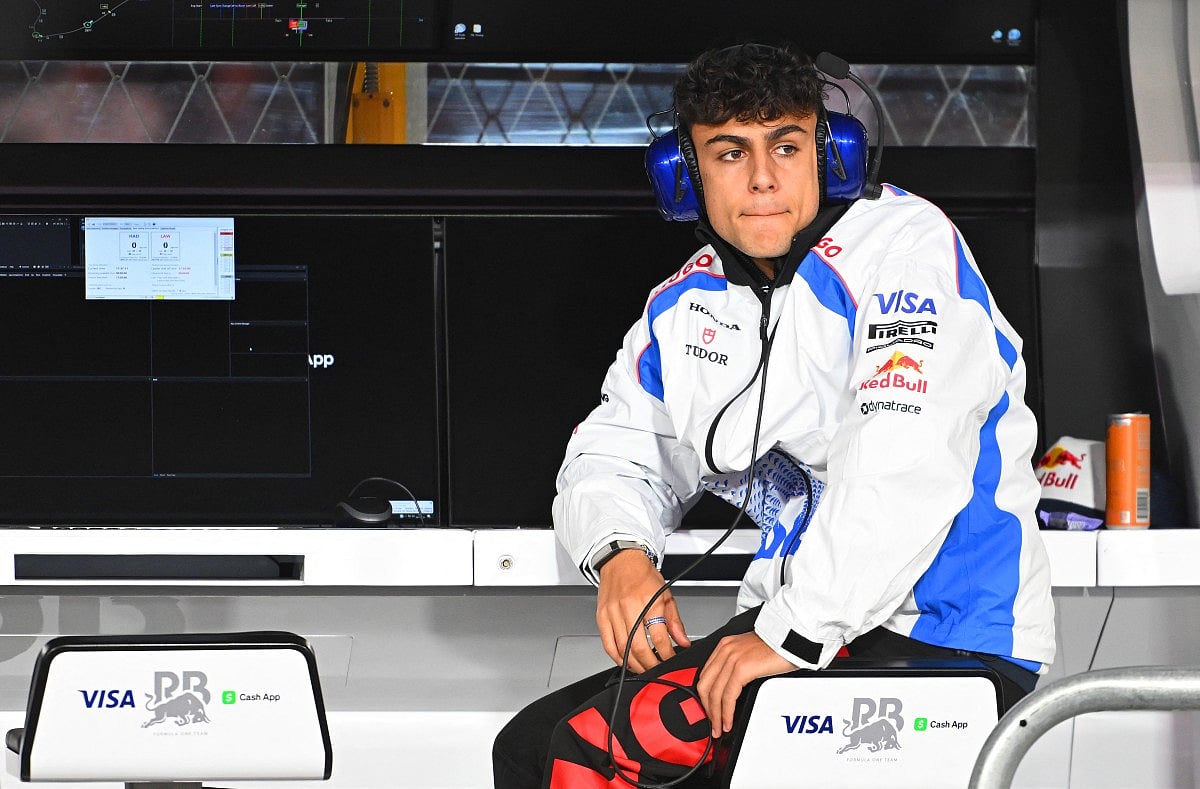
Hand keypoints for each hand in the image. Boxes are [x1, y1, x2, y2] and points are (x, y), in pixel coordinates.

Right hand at [596, 550, 690, 672]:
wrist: (621, 560)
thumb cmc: (643, 575)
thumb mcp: (666, 594)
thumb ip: (675, 621)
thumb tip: (683, 642)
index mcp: (649, 601)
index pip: (659, 637)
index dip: (667, 655)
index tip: (670, 660)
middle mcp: (630, 607)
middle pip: (639, 647)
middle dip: (650, 664)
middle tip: (657, 669)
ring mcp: (613, 613)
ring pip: (622, 649)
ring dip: (634, 664)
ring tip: (643, 668)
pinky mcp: (602, 616)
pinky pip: (608, 644)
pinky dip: (617, 657)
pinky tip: (625, 661)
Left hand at [696, 631, 795, 738]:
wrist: (793, 639)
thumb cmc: (778, 646)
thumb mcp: (751, 652)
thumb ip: (739, 664)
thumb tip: (735, 686)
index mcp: (725, 646)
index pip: (706, 675)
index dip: (705, 696)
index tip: (710, 709)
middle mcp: (725, 650)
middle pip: (705, 685)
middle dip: (707, 708)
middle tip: (713, 723)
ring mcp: (732, 658)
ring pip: (714, 693)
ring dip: (716, 715)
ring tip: (720, 728)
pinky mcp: (741, 668)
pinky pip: (728, 696)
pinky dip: (726, 713)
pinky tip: (729, 721)